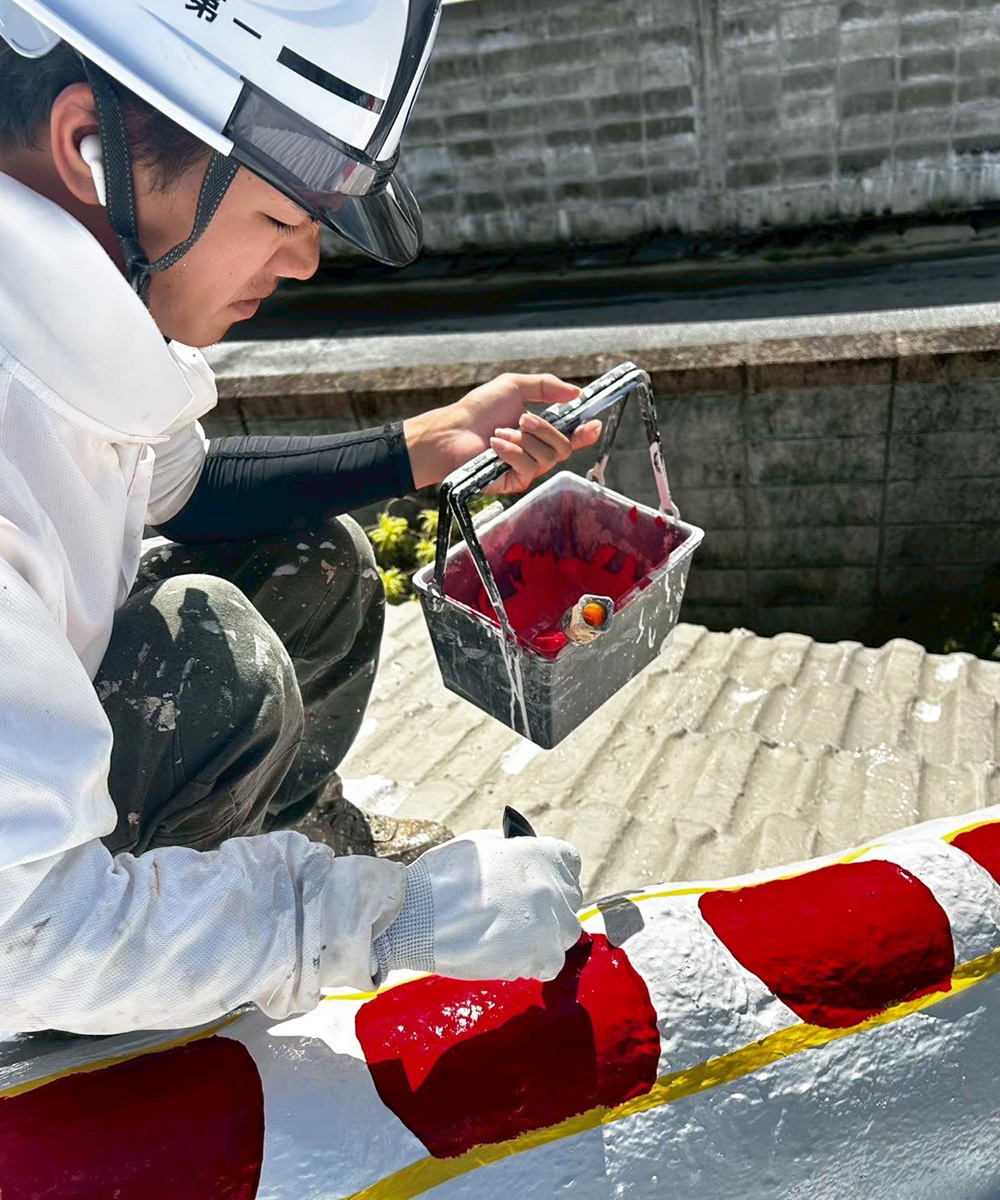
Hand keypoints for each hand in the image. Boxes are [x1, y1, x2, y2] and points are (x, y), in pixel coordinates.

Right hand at [372, 830, 583, 982]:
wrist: (417, 916)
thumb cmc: (440, 878)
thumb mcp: (480, 844)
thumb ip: (512, 849)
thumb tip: (522, 856)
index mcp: (540, 852)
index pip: (569, 862)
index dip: (553, 874)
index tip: (540, 884)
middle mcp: (552, 884)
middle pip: (568, 900)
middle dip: (549, 906)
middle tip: (520, 915)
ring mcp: (550, 921)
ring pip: (566, 933)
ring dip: (546, 936)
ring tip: (513, 938)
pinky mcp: (541, 954)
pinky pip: (552, 963)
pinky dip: (534, 964)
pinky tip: (510, 956)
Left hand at [403, 373, 602, 494]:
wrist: (451, 431)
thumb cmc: (478, 410)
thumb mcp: (514, 387)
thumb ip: (546, 386)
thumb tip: (576, 393)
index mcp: (540, 433)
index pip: (572, 437)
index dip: (587, 433)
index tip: (593, 424)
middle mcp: (537, 453)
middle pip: (565, 448)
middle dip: (547, 430)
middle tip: (523, 420)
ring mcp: (526, 470)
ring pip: (549, 458)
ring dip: (524, 440)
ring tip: (500, 433)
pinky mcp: (514, 483)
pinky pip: (529, 468)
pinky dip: (512, 452)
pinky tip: (495, 445)